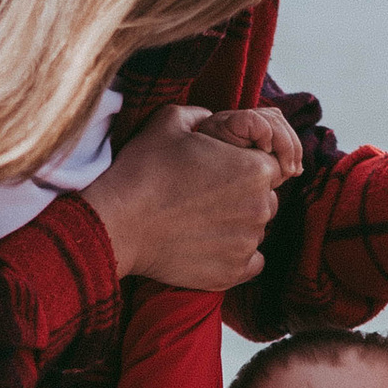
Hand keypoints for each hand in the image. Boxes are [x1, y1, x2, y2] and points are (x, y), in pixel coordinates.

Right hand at [82, 102, 290, 286]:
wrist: (117, 224)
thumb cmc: (143, 169)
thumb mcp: (170, 122)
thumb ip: (201, 114)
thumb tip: (210, 118)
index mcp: (255, 169)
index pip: (270, 165)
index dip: (244, 165)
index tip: (218, 171)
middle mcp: (260, 207)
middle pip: (266, 198)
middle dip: (244, 196)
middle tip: (205, 195)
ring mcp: (248, 244)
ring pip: (255, 230)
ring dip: (237, 225)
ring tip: (199, 220)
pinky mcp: (233, 273)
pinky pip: (250, 262)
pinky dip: (235, 255)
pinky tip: (208, 244)